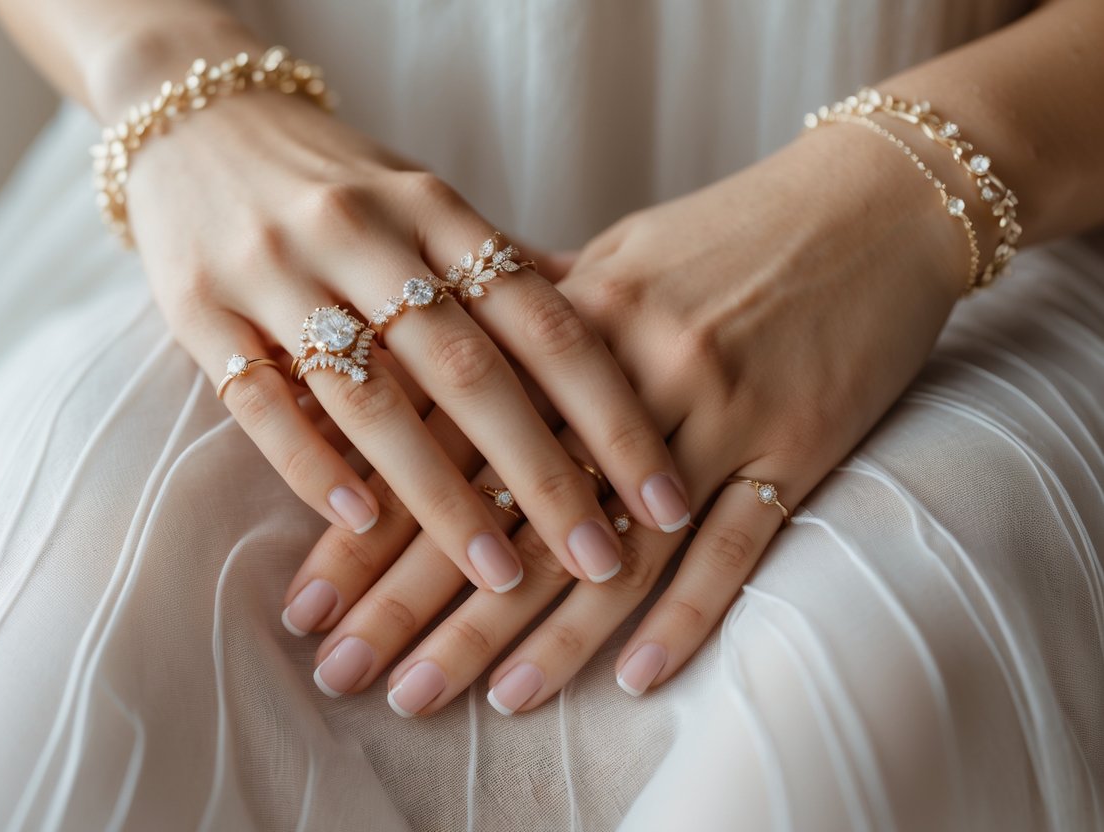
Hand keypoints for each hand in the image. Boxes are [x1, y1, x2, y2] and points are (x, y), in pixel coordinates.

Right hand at [112, 53, 688, 593]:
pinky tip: (364, 524)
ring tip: (499, 578)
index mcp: (433, 208)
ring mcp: (274, 270)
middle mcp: (360, 234)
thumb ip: (500, 267)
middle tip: (603, 564)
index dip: (612, 414)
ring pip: (371, 397)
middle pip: (469, 370)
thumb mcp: (424, 200)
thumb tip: (608, 331)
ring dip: (440, 498)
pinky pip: (260, 401)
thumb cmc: (335, 176)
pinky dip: (314, 466)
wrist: (194, 114)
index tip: (665, 496)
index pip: (543, 321)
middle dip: (544, 477)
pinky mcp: (198, 308)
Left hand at [286, 120, 967, 711]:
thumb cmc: (728, 235)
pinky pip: (737, 545)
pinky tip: (638, 680)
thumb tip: (439, 372)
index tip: (313, 604)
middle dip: (426, 602)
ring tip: (483, 702)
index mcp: (566, 319)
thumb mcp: (614, 261)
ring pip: (619, 540)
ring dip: (548, 634)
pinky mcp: (797, 442)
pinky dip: (689, 615)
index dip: (375, 529)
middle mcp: (630, 369)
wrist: (869, 202)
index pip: (445, 444)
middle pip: (512, 505)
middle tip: (358, 677)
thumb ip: (528, 327)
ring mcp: (717, 408)